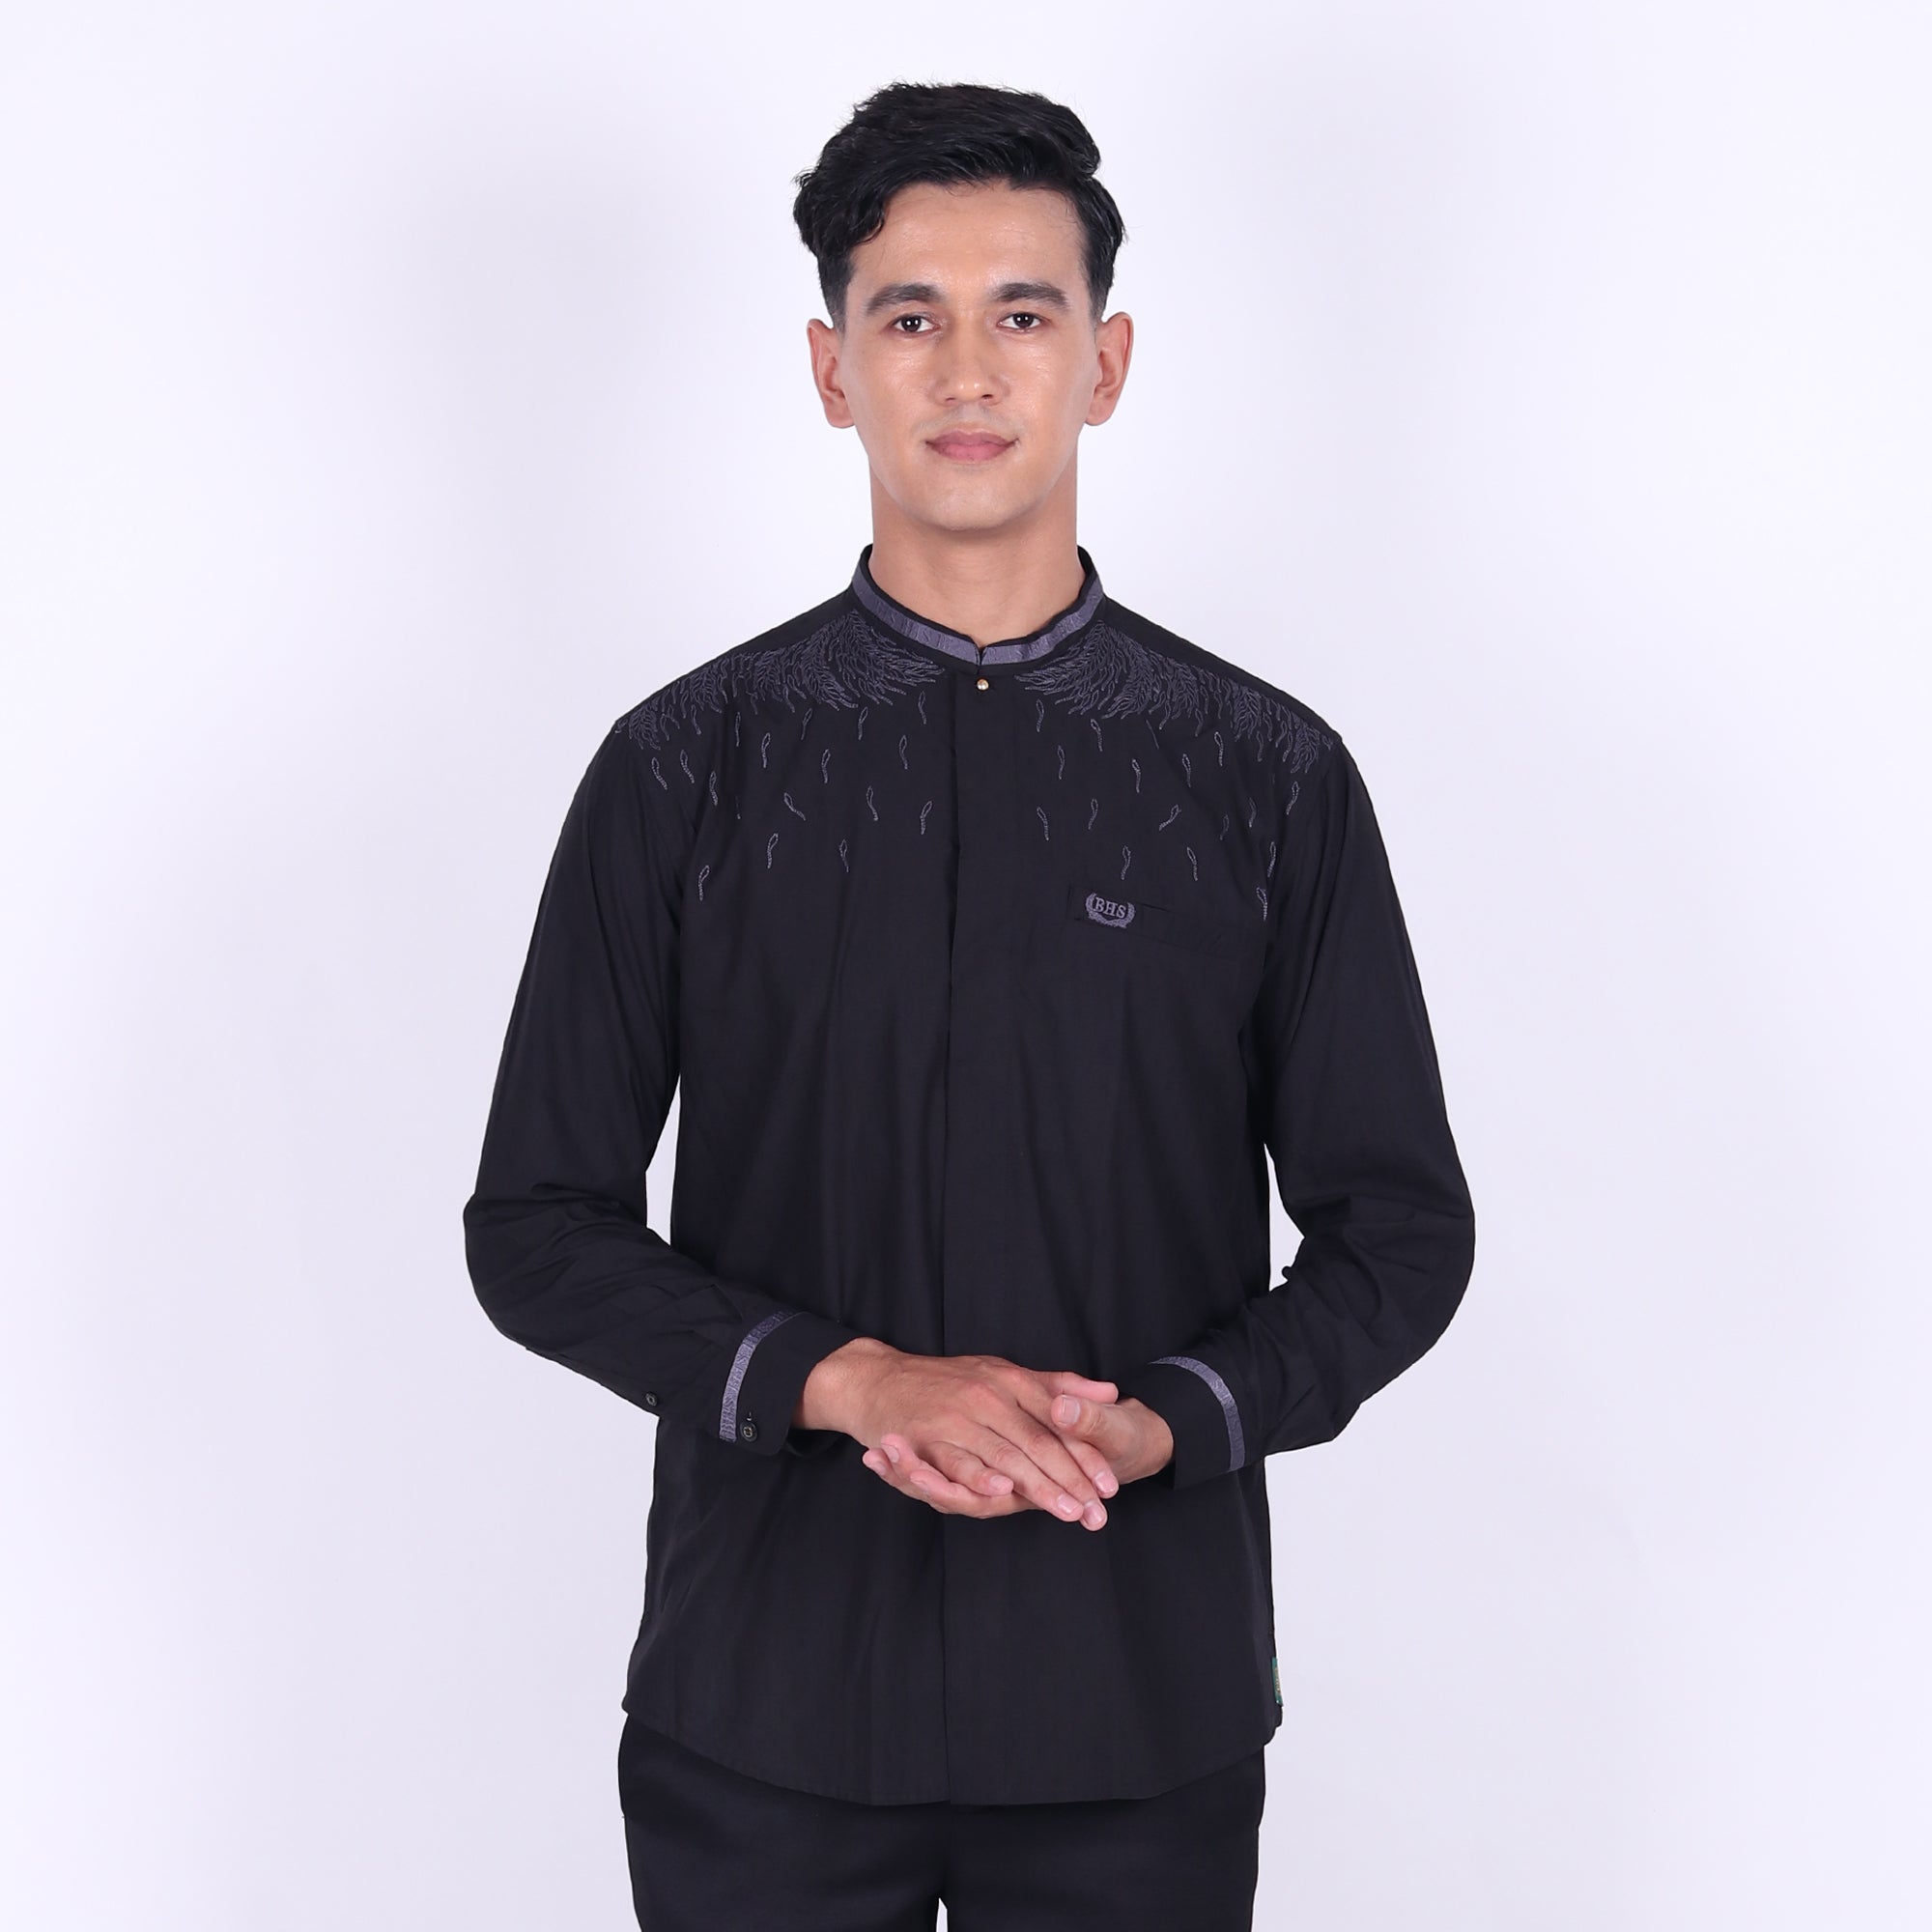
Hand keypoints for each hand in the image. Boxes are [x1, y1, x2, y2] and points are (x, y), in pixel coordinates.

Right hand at [804, 1341, 1122, 1526]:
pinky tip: (1002, 1492)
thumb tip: (1111, 1391)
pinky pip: (956, 1460)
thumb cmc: (949, 1382)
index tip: (1109, 1485)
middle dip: (1070, 1480)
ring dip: (1038, 1487)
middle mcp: (987, 1395)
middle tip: (1097, 1512)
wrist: (879, 1377)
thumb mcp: (1004, 1374)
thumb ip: (1056, 1386)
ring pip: (1005, 1455)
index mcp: (1010, 1380)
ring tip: (1068, 1511)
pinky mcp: (925, 1435)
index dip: (1084, 1455)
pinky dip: (979, 1475)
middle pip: (1038, 1442)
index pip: (1058, 1421)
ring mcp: (956, 1414)